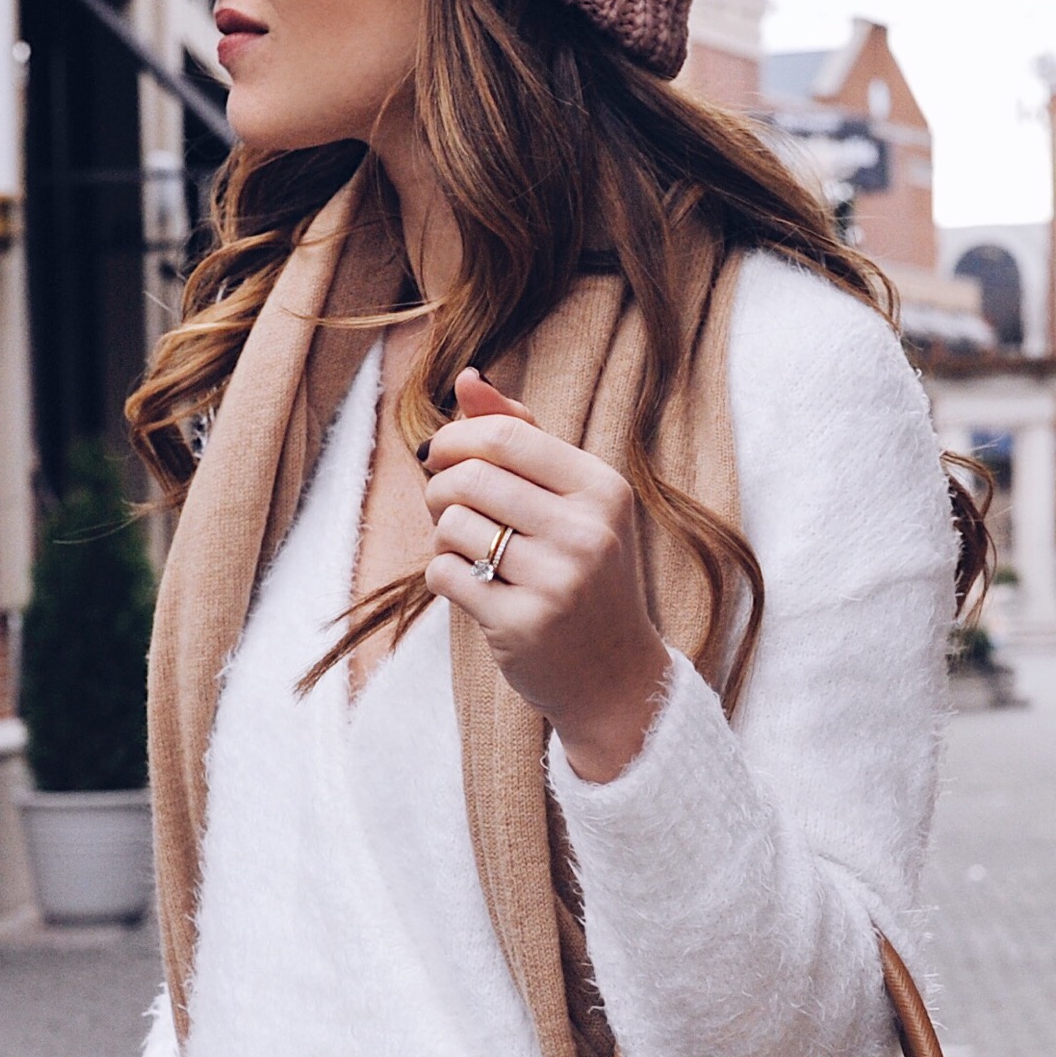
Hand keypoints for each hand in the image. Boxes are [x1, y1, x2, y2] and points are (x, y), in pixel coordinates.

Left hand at [422, 371, 674, 780]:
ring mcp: (557, 582)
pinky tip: (472, 587)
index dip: (457, 438)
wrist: (615, 677)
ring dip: (443, 537)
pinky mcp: (522, 626)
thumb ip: (523, 436)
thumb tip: (468, 379)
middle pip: (471, 477)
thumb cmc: (585, 575)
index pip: (507, 435)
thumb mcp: (573, 501)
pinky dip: (444, 576)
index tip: (440, 456)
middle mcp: (586, 532)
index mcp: (603, 489)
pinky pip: (444, 575)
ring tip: (469, 552)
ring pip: (452, 526)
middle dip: (441, 488)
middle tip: (448, 509)